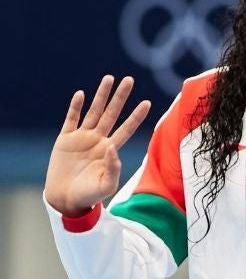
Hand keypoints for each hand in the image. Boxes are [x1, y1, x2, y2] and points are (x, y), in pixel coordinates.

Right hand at [44, 76, 150, 215]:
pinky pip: (71, 119)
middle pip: (112, 113)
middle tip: (129, 79)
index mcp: (110, 150)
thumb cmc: (89, 195)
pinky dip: (75, 107)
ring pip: (93, 111)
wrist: (65, 200)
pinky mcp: (65, 139)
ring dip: (101, 95)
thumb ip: (114, 168)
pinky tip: (81, 94)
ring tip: (109, 78)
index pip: (127, 128)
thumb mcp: (106, 186)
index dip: (136, 116)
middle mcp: (98, 140)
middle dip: (120, 97)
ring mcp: (82, 138)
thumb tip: (113, 147)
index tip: (147, 102)